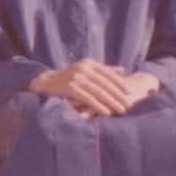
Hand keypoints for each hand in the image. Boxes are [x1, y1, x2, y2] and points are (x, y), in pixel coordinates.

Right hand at [30, 61, 145, 116]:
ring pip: (99, 92)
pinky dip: (99, 106)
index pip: (108, 73)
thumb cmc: (70, 77)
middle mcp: (84, 68)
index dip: (120, 83)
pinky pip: (88, 99)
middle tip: (129, 104)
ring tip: (121, 110)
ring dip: (111, 102)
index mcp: (89, 63)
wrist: (47, 82)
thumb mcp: (86, 70)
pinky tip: (107, 113)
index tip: (129, 92)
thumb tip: (122, 70)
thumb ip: (104, 70)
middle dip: (118, 95)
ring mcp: (77, 78)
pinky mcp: (70, 88)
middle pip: (105, 83)